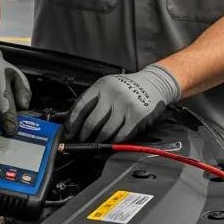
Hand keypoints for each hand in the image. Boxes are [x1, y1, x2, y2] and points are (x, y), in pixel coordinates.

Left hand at [65, 64, 180, 143]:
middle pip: (92, 122)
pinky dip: (115, 140)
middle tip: (82, 140)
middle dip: (84, 135)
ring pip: (106, 131)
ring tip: (97, 141)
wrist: (155, 82)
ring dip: (99, 139)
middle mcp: (113, 94)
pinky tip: (112, 140)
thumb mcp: (110, 85)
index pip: (81, 107)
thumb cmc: (130, 86)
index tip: (68, 133)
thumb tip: (75, 121)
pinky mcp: (137, 116)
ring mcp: (126, 105)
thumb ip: (94, 99)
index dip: (72, 123)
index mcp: (102, 85)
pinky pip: (121, 135)